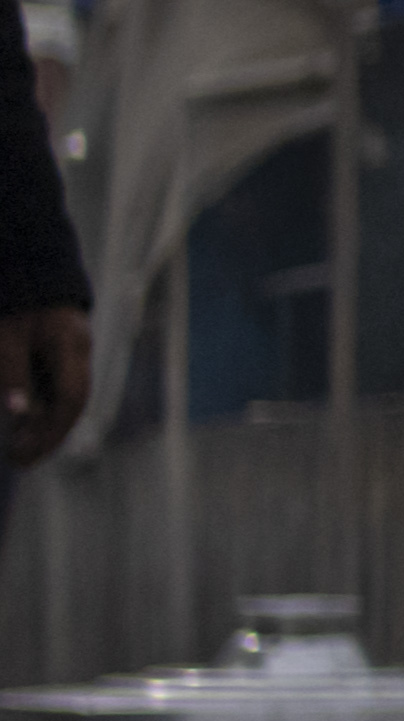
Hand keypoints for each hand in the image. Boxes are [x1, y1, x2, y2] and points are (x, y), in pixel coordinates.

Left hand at [0, 303, 82, 472]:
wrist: (27, 260)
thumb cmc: (14, 298)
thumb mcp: (5, 335)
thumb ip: (12, 373)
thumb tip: (18, 414)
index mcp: (70, 345)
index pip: (70, 398)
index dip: (50, 431)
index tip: (24, 454)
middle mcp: (79, 349)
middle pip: (72, 402)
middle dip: (48, 434)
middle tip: (20, 460)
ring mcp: (74, 347)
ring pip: (65, 395)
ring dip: (45, 423)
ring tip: (21, 447)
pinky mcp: (62, 347)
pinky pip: (58, 384)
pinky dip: (43, 405)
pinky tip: (25, 419)